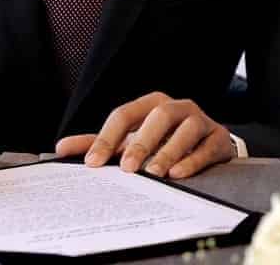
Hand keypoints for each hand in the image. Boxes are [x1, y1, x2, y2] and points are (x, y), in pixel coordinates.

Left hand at [55, 92, 236, 178]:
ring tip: (155, 172)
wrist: (208, 145)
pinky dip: (192, 160)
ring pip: (186, 129)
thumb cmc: (163, 141)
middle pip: (157, 117)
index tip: (93, 162)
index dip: (107, 137)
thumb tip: (60, 149)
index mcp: (151, 104)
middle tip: (128, 168)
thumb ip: (99, 143)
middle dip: (141, 142)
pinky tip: (178, 174)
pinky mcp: (219, 138)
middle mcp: (176, 107)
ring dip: (169, 151)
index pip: (125, 114)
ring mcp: (200, 121)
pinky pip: (206, 147)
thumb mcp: (131, 139)